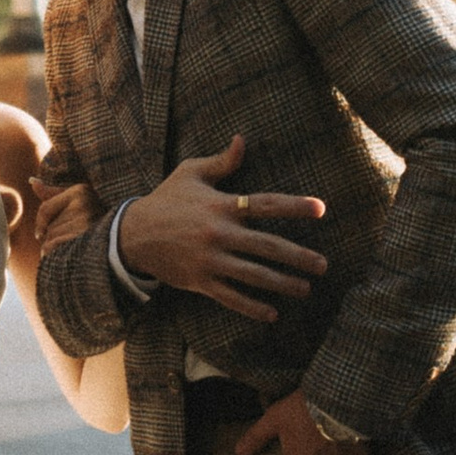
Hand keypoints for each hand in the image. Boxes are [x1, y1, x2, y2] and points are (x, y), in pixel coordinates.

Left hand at [34, 175, 99, 252]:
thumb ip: (53, 193)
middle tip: (70, 239)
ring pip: (51, 239)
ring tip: (72, 246)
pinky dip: (55, 254)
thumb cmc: (96, 219)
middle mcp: (83, 204)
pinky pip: (54, 248)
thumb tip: (32, 181)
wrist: (123, 237)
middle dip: (53, 237)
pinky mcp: (84, 238)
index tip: (40, 234)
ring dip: (55, 247)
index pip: (44, 208)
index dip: (40, 223)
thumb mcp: (76, 201)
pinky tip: (68, 254)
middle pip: (49, 227)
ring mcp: (85, 221)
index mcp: (80, 191)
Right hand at [116, 136, 327, 322]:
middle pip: (267, 246)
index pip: (266, 204)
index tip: (321, 210)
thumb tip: (242, 140)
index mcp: (221, 204)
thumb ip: (221, 161)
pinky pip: (231, 298)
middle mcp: (220, 233)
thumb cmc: (166, 199)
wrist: (132, 234)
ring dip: (282, 284)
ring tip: (306, 289)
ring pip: (254, 275)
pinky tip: (272, 314)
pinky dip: (252, 307)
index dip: (295, 206)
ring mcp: (210, 260)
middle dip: (298, 256)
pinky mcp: (200, 282)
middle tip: (323, 265)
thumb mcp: (190, 173)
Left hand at [233, 387, 365, 454]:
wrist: (338, 398)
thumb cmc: (304, 408)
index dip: (306, 445)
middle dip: (323, 451)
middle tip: (326, 431)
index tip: (311, 433)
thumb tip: (238, 454)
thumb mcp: (276, 418)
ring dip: (341, 452)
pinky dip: (358, 453)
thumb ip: (257, 437)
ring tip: (342, 431)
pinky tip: (356, 437)